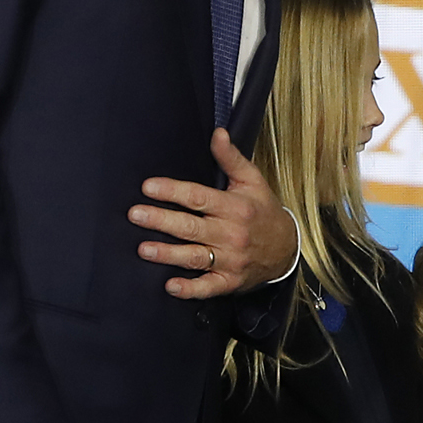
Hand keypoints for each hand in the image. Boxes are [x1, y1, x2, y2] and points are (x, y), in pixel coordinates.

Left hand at [131, 128, 298, 298]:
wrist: (287, 249)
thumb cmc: (263, 211)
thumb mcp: (252, 181)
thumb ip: (231, 158)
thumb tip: (217, 132)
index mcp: (235, 207)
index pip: (199, 197)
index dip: (173, 191)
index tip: (148, 187)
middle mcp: (232, 234)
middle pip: (192, 227)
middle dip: (162, 220)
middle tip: (135, 215)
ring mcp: (231, 260)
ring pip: (196, 257)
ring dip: (169, 254)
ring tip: (144, 249)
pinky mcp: (229, 282)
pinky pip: (208, 288)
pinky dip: (190, 289)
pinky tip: (170, 285)